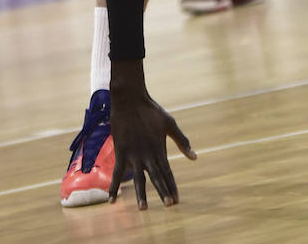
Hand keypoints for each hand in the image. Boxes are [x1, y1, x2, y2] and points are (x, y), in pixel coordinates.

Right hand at [110, 85, 195, 208]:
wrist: (131, 100)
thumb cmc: (151, 111)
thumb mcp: (170, 124)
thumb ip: (182, 141)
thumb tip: (195, 157)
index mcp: (159, 149)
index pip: (168, 172)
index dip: (172, 186)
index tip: (176, 200)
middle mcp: (148, 155)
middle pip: (157, 177)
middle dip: (163, 191)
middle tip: (170, 205)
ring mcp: (134, 154)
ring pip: (139, 178)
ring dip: (141, 194)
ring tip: (144, 208)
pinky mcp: (121, 152)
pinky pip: (117, 173)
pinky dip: (114, 187)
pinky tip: (112, 201)